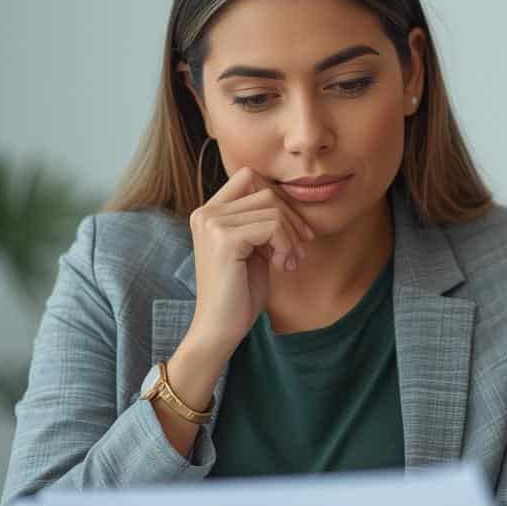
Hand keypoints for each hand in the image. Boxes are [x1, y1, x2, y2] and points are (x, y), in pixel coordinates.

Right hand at [187, 166, 315, 356]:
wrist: (220, 328)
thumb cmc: (240, 292)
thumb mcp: (254, 249)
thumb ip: (263, 223)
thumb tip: (292, 201)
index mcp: (209, 212)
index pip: (250, 177)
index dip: (279, 200)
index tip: (295, 231)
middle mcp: (206, 212)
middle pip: (266, 192)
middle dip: (293, 221)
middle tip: (300, 252)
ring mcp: (212, 223)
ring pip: (273, 209)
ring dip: (292, 237)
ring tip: (291, 263)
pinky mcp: (224, 239)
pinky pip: (272, 226)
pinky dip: (287, 246)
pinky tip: (283, 267)